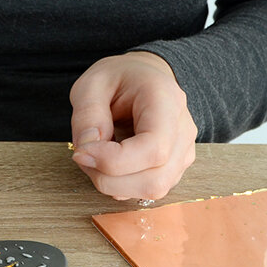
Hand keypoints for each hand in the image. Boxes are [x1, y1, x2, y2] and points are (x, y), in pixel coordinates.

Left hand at [69, 51, 196, 200]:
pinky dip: (123, 185)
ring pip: (154, 189)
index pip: (153, 148)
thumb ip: (87, 114)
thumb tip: (87, 151)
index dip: (114, 161)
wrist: (144, 77)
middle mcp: (183, 129)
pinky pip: (150, 189)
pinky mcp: (175, 167)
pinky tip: (110, 164)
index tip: (82, 152)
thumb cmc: (120, 78)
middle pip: (155, 179)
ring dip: (114, 184)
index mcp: (166, 100)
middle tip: (83, 156)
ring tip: (95, 157)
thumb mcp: (92, 84)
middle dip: (109, 179)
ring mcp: (184, 151)